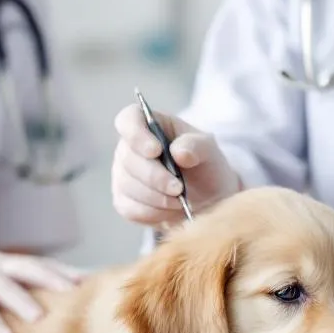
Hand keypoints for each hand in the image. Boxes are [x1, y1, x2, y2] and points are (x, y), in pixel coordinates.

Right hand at [111, 104, 241, 226]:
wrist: (207, 199)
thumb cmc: (205, 166)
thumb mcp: (209, 151)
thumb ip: (197, 146)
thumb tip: (179, 152)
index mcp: (150, 125)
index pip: (128, 119)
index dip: (136, 134)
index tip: (156, 150)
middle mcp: (130, 147)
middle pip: (127, 158)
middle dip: (155, 177)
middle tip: (178, 188)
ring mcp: (123, 174)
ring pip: (127, 186)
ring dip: (156, 197)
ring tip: (180, 200)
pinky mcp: (124, 200)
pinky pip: (129, 208)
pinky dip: (153, 213)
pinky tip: (170, 211)